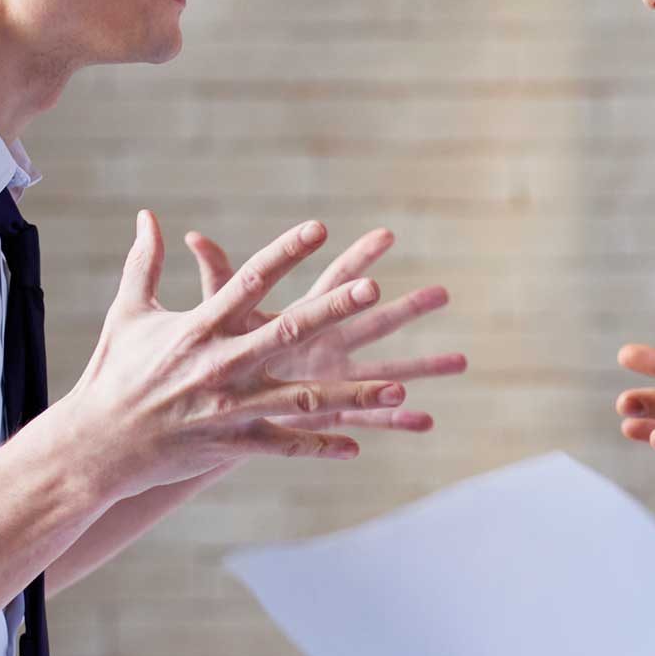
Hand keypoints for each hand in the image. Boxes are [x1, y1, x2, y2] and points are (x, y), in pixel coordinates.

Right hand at [53, 213, 426, 502]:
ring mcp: (230, 407)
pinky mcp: (232, 444)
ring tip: (398, 389)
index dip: (286, 252)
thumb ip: (145, 263)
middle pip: (286, 331)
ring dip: (353, 395)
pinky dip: (320, 445)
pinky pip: (286, 445)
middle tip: (373, 290)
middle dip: (332, 311)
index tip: (320, 226)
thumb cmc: (112, 374)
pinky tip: (358, 445)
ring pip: (302, 398)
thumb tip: (148, 216)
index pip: (249, 280)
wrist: (94, 445)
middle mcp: (220, 365)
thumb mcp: (129, 313)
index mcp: (198, 328)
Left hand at [183, 224, 463, 436]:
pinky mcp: (334, 413)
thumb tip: (192, 236)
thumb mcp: (216, 318)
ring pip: (386, 370)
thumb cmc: (214, 357)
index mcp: (304, 319)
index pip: (334, 282)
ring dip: (423, 365)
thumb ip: (218, 279)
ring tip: (461, 360)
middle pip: (374, 322)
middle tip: (444, 292)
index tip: (387, 234)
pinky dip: (398, 421)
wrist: (213, 411)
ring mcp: (336, 379)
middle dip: (409, 308)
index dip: (358, 258)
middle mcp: (328, 346)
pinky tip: (428, 421)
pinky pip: (371, 418)